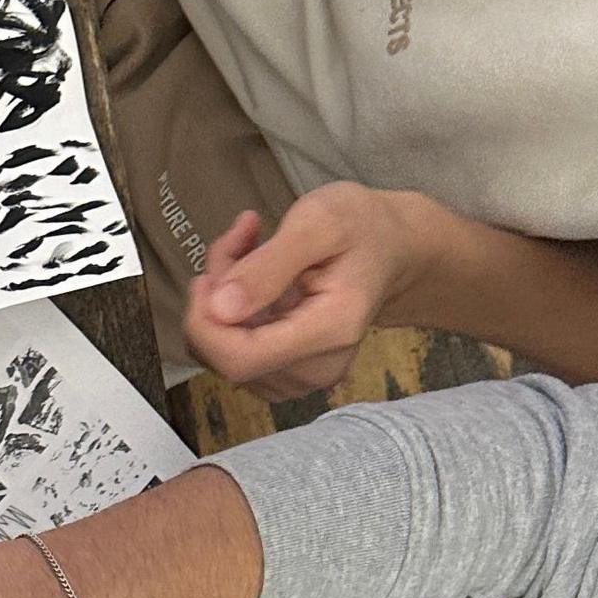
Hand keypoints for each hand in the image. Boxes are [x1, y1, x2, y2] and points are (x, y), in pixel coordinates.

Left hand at [183, 183, 435, 399]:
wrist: (393, 247)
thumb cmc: (363, 228)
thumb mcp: (318, 223)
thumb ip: (268, 267)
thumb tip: (220, 310)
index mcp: (330, 331)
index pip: (240, 360)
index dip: (204, 325)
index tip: (206, 277)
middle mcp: (318, 367)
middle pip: (226, 356)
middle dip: (212, 300)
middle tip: (236, 244)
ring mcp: (303, 374)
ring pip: (224, 351)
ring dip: (220, 297)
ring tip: (250, 248)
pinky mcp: (289, 370)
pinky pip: (235, 348)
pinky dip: (229, 307)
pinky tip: (251, 270)